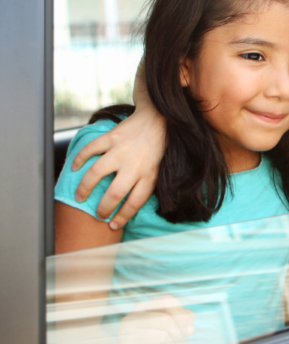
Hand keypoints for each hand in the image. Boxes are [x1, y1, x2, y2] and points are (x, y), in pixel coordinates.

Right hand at [72, 105, 165, 228]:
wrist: (158, 118)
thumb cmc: (158, 148)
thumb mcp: (160, 169)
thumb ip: (146, 185)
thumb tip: (130, 207)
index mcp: (149, 174)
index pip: (134, 203)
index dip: (122, 217)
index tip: (113, 225)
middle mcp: (135, 164)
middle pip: (114, 193)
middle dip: (103, 209)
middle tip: (98, 214)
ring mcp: (121, 150)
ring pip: (96, 173)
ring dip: (84, 188)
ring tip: (79, 197)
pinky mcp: (111, 137)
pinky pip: (90, 150)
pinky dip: (79, 159)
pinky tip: (74, 168)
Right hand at [115, 295, 195, 343]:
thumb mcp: (172, 330)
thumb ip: (182, 321)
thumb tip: (189, 328)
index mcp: (142, 308)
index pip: (166, 300)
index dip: (182, 314)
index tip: (189, 329)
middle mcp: (130, 318)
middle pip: (166, 320)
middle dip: (180, 336)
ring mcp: (125, 336)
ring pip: (163, 337)